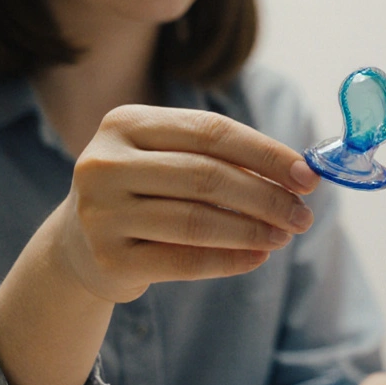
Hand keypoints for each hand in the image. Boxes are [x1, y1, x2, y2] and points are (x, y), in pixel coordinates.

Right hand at [51, 105, 319, 303]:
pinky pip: (184, 261)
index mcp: (124, 123)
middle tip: (303, 214)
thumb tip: (299, 173)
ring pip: (197, 220)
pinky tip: (258, 257)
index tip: (307, 175)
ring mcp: (101, 212)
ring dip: (253, 230)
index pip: (211, 131)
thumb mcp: (168, 159)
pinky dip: (229, 260)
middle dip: (266, 196)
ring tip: (284, 235)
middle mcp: (104, 163)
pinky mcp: (109, 258)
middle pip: (207, 176)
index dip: (265, 153)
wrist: (78, 245)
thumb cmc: (144, 192)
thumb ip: (222, 157)